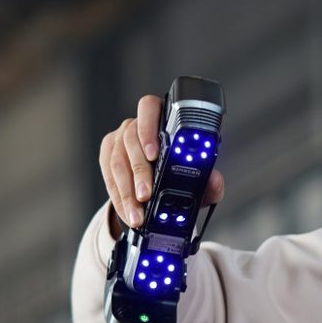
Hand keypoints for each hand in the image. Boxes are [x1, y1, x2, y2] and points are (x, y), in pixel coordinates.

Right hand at [99, 94, 225, 233]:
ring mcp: (119, 139)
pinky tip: (127, 212)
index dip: (149, 129)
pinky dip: (118, 198)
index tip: (153, 154)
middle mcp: (137, 125)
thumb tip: (214, 180)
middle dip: (139, 172)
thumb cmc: (180, 174)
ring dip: (126, 192)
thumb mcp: (197, 179)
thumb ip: (209, 180)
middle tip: (145, 195)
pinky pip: (108, 176)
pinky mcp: (107, 155)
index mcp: (161, 118)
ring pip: (118, 161)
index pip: (149, 108)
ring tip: (137, 214)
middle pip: (131, 140)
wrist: (158, 188)